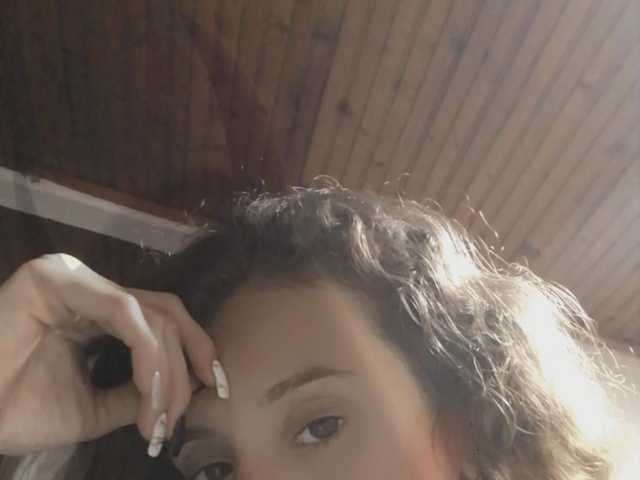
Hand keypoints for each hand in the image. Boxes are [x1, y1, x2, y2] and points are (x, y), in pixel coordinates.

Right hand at [0, 253, 222, 456]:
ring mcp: (74, 278)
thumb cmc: (19, 411)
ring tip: (158, 416)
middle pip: (166, 313)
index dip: (196, 349)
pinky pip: (124, 311)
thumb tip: (175, 392)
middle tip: (184, 412)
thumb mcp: (96, 407)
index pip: (164, 318)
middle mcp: (91, 288)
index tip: (215, 386)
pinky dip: (146, 352)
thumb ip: (136, 392)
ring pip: (151, 314)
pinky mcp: (56, 279)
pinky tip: (147, 389)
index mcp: (99, 312)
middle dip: (188, 361)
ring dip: (166, 368)